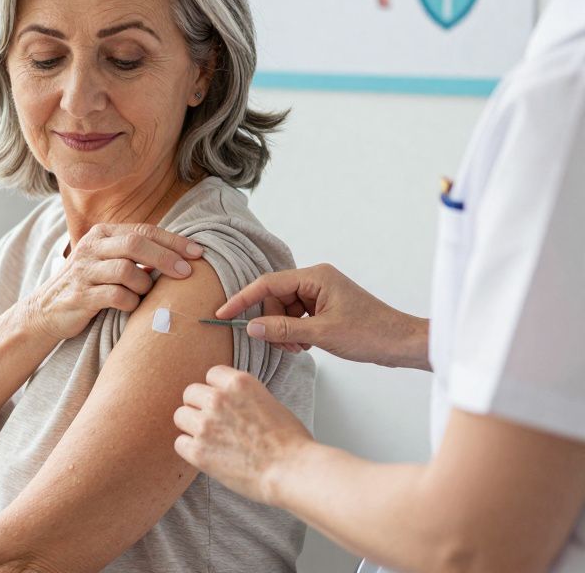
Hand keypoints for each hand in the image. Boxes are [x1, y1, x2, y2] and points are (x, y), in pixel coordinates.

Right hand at [24, 223, 204, 340]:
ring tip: (146, 294)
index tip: (198, 253)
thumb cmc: (89, 284)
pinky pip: (116, 296)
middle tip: (187, 272)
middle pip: (135, 244)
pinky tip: (132, 306)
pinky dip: (131, 303)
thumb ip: (135, 253)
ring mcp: (83, 271)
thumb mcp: (108, 260)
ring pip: (126, 270)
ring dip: (145, 284)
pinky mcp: (80, 295)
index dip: (173, 241)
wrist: (48, 309)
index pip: (143, 230)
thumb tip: (180, 255)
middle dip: (166, 257)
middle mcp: (91, 247)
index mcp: (102, 234)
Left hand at [173, 365, 312, 504]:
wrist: (292, 471)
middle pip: (190, 393)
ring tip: (210, 440)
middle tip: (214, 423)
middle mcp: (218, 399)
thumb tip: (229, 401)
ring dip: (192, 427)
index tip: (222, 402)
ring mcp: (206, 424)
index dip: (216, 389)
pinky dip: (190, 450)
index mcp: (239, 383)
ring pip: (180, 416)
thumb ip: (243, 397)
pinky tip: (207, 455)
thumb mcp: (269, 402)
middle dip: (200, 407)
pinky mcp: (198, 450)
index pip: (211, 374)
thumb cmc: (290, 442)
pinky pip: (179, 443)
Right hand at [217, 263, 430, 369]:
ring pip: (284, 309)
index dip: (243, 299)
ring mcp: (321, 293)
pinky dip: (295, 331)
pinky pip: (296, 316)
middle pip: (274, 298)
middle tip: (284, 344)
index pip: (267, 284)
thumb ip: (282, 329)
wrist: (401, 343)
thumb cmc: (370, 334)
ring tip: (299, 347)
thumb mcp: (321, 334)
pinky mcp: (325, 306)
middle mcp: (316, 280)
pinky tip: (306, 344)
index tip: (223, 314)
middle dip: (272, 321)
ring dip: (284, 330)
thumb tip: (250, 326)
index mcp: (315, 277)